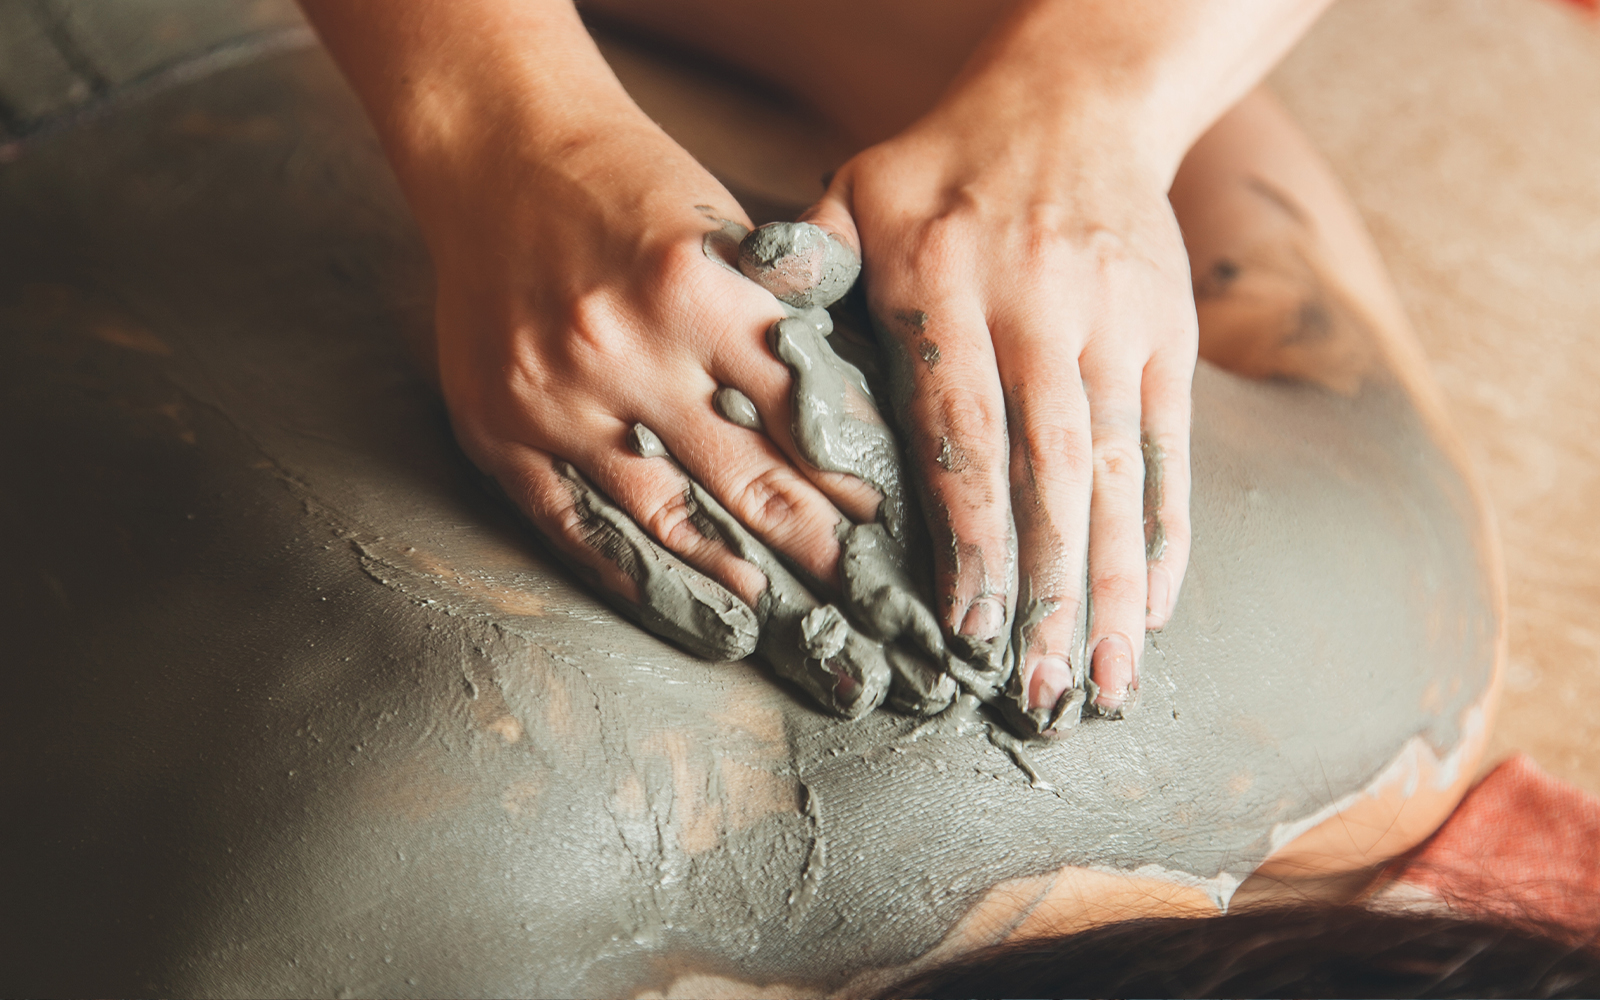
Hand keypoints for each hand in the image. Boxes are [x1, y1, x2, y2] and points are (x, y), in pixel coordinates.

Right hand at [419, 107, 892, 680]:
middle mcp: (623, 349)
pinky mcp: (498, 431)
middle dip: (820, 550)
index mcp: (694, 288)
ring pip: (665, 517)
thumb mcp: (726, 228)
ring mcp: (553, 398)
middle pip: (746, 478)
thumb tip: (853, 431)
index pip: (801, 413)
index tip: (901, 535)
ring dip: (739, 580)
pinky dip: (637, 577)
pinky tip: (690, 610)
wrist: (499, 148)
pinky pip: (575, 527)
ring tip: (795, 624)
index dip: (857, 483)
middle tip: (875, 608)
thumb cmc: (632, 187)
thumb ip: (779, 321)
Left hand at [802, 72, 1197, 725]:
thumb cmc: (940, 165)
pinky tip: (1153, 611)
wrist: (1078, 97)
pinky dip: (1166, 535)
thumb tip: (743, 356)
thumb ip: (800, 275)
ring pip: (1119, 478)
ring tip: (1102, 685)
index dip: (971, 536)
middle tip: (1034, 697)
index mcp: (947, 284)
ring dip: (1111, 590)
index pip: (960, 431)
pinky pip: (1170, 451)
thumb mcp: (852, 192)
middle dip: (1045, 594)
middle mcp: (1043, 310)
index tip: (966, 628)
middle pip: (1049, 474)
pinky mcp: (1168, 339)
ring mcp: (1117, 326)